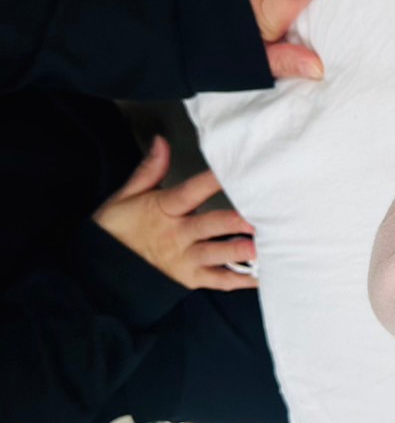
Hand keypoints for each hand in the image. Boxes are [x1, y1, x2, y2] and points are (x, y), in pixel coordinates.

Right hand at [93, 137, 258, 290]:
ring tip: (266, 245)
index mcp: (164, 210)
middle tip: (263, 216)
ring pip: (220, 253)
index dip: (212, 180)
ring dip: (244, 250)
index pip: (191, 191)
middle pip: (213, 225)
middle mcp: (178, 235)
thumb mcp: (125, 197)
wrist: (100, 272)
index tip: (235, 170)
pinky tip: (264, 273)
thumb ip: (150, 170)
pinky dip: (243, 279)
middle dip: (238, 221)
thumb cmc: (117, 230)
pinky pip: (220, 280)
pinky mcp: (191, 280)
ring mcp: (186, 259)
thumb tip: (162, 141)